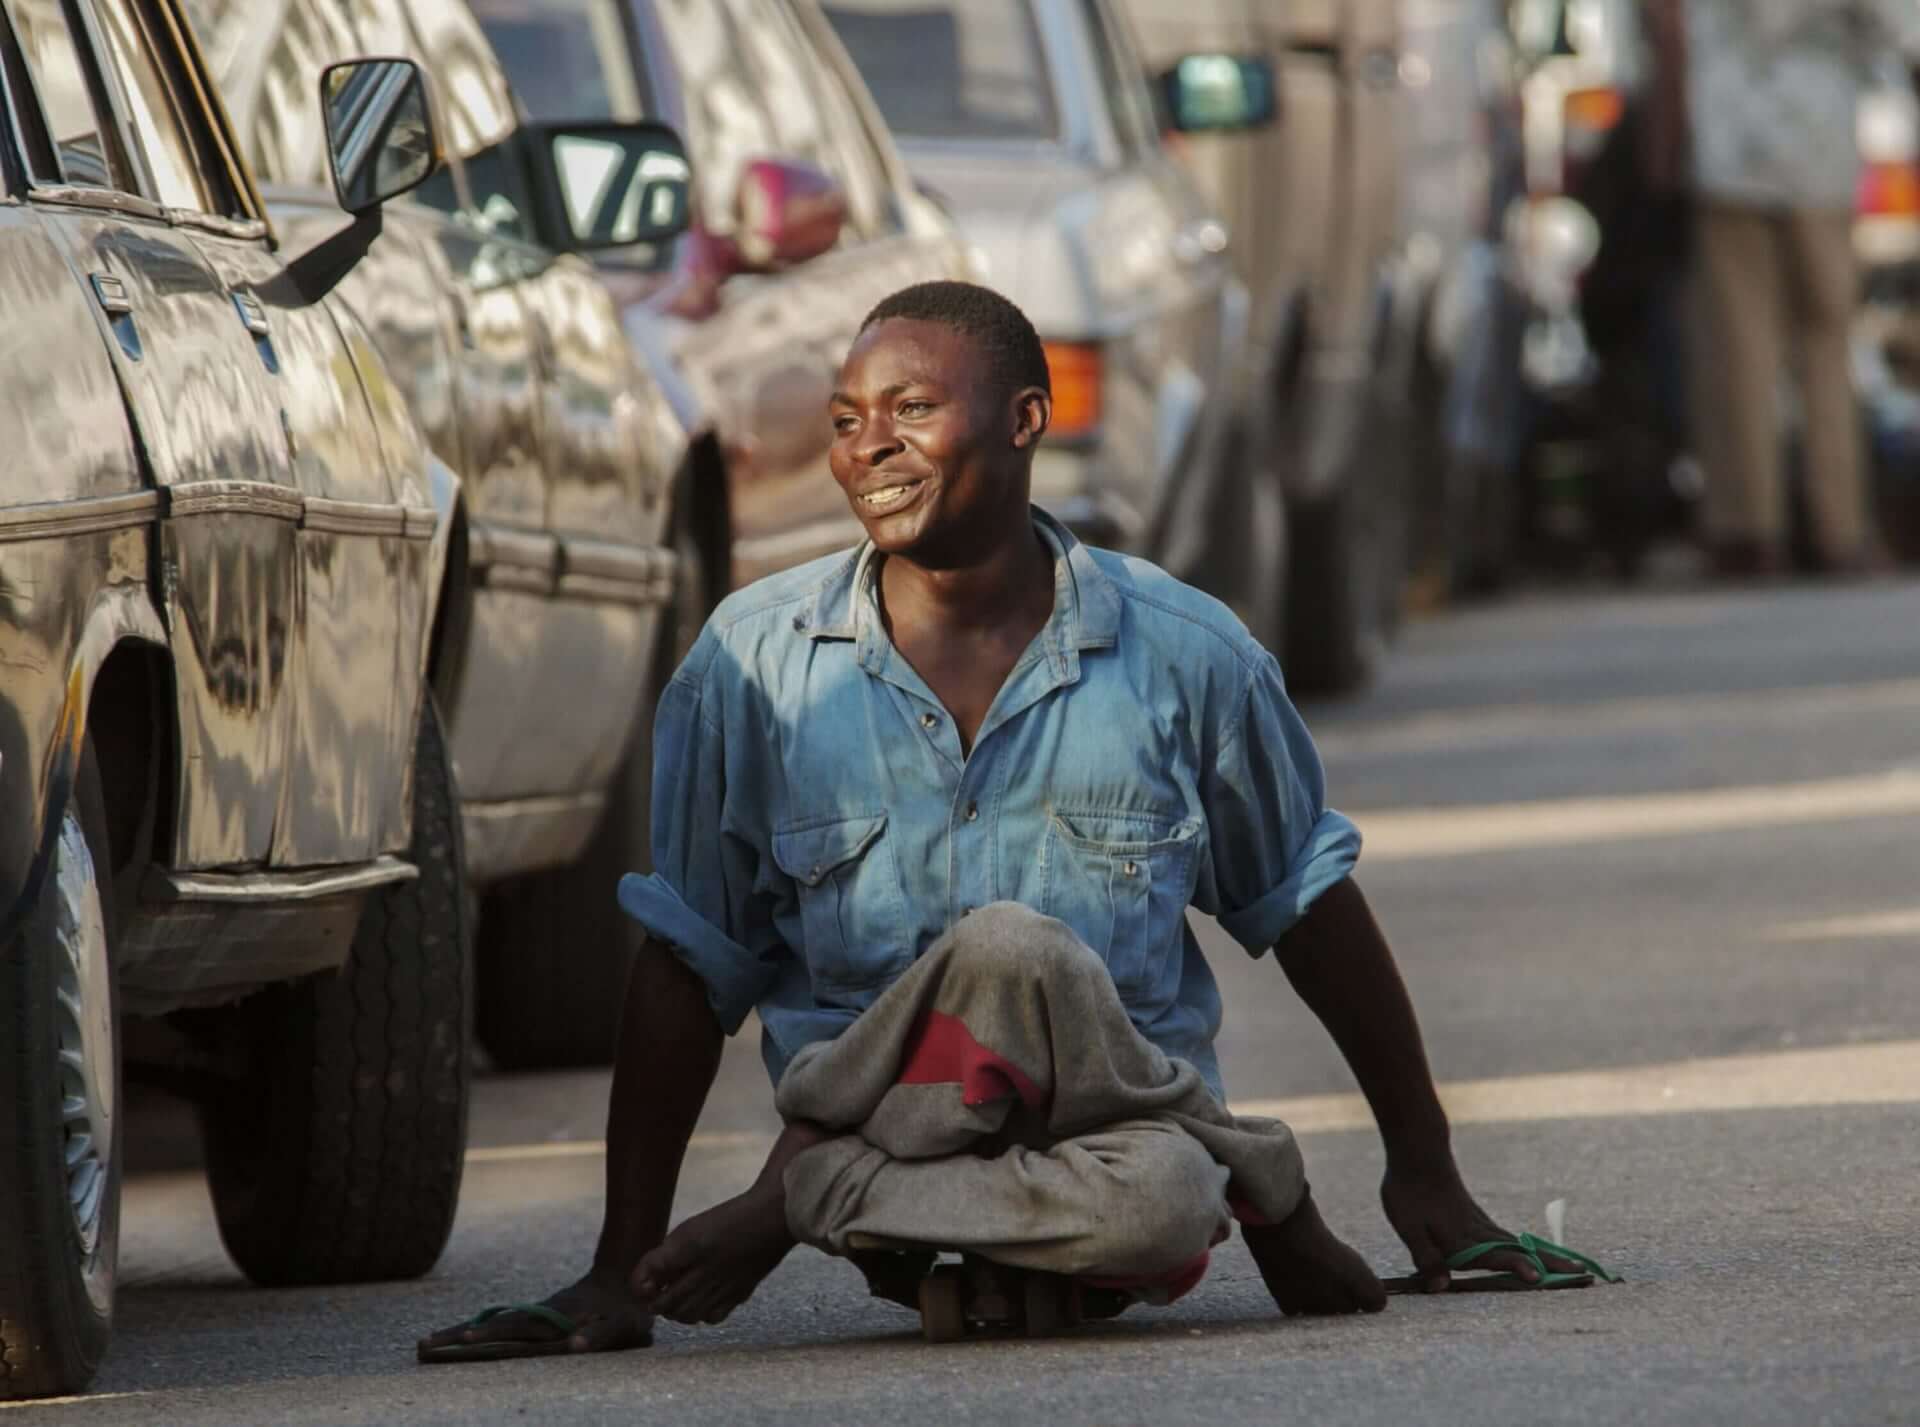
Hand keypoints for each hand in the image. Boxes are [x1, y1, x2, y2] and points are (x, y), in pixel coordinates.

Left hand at [1380, 1160, 1584, 1293]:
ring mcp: (1483, 1226)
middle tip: (1583, 1276)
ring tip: (1575, 1269)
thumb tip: (1440, 1287)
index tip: (1536, 1277)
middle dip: (1550, 1266)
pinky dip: (1530, 1250)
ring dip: (1547, 1258)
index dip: (1514, 1267)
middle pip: (1520, 1252)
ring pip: (1520, 1245)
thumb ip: (1425, 1256)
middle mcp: (1480, 1233)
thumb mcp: (1407, 1226)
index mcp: (1463, 1238)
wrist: (1420, 1153)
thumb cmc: (1408, 1191)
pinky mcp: (1480, 1221)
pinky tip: (1538, 1257)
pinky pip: (1510, 1240)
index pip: (1494, 1255)